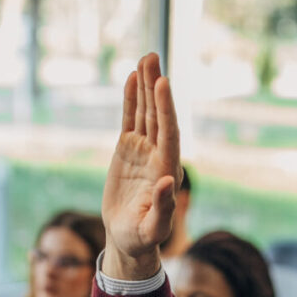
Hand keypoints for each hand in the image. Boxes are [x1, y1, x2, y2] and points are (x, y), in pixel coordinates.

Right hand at [101, 53, 179, 279]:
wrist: (127, 239)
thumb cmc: (142, 239)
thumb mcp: (152, 229)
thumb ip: (164, 207)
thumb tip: (169, 180)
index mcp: (167, 170)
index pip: (168, 133)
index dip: (166, 109)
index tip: (163, 84)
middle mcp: (158, 155)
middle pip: (158, 115)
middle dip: (156, 86)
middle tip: (153, 56)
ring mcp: (144, 150)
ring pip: (145, 112)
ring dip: (146, 86)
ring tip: (147, 57)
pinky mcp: (128, 150)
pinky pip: (131, 120)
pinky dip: (132, 100)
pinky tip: (132, 78)